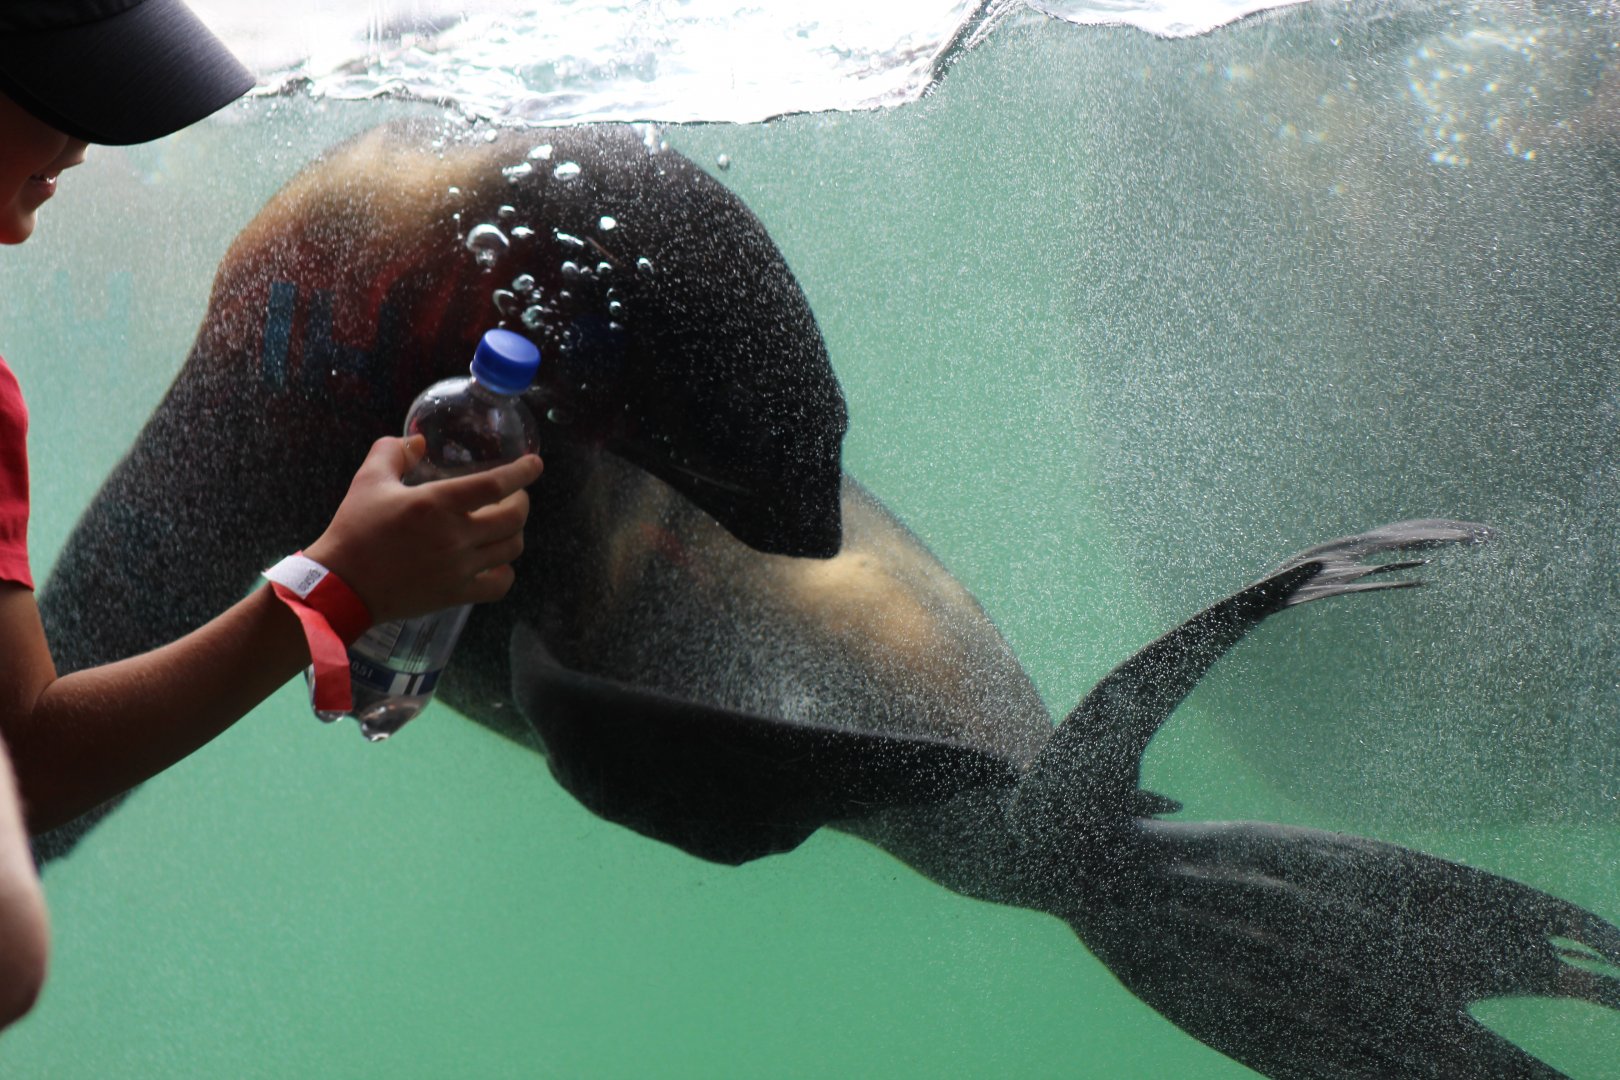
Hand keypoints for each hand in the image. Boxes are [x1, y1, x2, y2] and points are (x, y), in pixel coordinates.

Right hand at [303, 436, 542, 623]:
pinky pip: (500, 584)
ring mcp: (459, 568)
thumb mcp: (368, 481)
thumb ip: (394, 452)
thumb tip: (418, 441)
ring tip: (503, 526)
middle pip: (513, 518)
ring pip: (510, 549)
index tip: (535, 465)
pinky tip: (495, 562)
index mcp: (436, 503)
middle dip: (522, 503)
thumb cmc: (354, 530)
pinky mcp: (456, 594)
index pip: (496, 484)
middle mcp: (455, 536)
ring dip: (514, 534)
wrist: (340, 586)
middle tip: (514, 497)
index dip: (522, 472)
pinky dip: (505, 572)